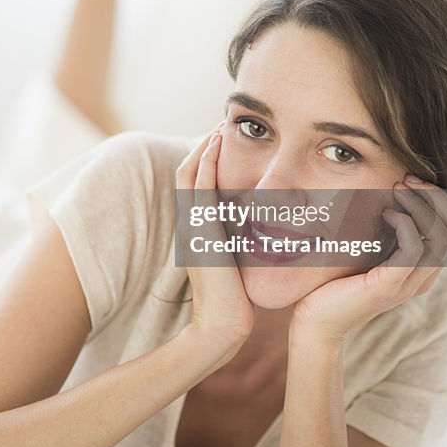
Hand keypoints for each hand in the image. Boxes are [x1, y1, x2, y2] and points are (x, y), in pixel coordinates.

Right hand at [175, 126, 253, 362]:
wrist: (222, 322)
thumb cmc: (234, 299)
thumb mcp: (235, 262)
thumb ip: (238, 242)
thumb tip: (257, 230)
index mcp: (197, 229)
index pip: (196, 184)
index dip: (207, 160)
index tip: (224, 140)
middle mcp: (189, 222)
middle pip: (189, 171)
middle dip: (204, 146)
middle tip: (222, 124)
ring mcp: (191, 223)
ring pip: (190, 172)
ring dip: (204, 146)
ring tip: (220, 125)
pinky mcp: (200, 226)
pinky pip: (198, 184)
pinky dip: (205, 160)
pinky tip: (216, 143)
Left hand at [290, 177, 446, 343]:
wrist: (318, 319)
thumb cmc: (340, 279)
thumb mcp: (371, 249)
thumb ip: (388, 231)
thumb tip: (394, 191)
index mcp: (424, 268)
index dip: (441, 198)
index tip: (412, 180)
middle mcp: (423, 277)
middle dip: (436, 196)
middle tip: (407, 180)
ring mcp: (409, 284)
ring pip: (440, 237)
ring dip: (421, 205)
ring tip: (397, 190)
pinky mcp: (389, 287)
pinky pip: (413, 249)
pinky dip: (405, 224)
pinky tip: (386, 214)